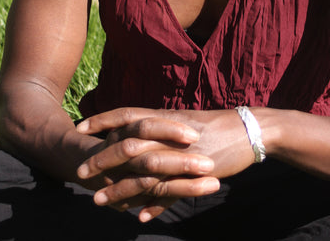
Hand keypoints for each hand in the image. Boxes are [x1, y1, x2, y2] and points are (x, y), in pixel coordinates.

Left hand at [76, 110, 220, 220]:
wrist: (249, 130)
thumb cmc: (216, 126)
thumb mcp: (184, 123)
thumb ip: (161, 131)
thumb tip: (137, 137)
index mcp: (166, 118)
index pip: (128, 114)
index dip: (103, 119)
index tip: (80, 126)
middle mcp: (170, 133)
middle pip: (129, 144)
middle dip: (102, 159)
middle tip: (80, 173)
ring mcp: (183, 154)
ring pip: (145, 171)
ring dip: (120, 189)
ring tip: (99, 202)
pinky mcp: (197, 173)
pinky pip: (171, 192)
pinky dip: (155, 204)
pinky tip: (139, 216)